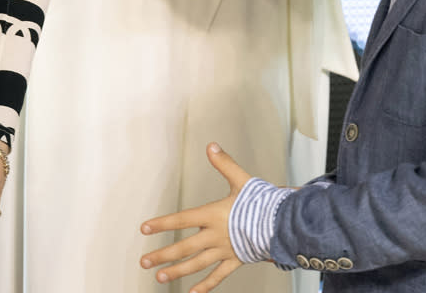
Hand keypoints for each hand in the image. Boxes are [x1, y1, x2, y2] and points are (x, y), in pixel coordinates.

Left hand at [140, 143, 250, 291]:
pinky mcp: (235, 260)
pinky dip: (205, 286)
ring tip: (160, 277)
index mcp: (213, 214)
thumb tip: (211, 146)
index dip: (162, 223)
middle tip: (144, 261)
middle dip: (163, 254)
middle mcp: (215, 235)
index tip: (144, 228)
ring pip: (196, 264)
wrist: (280, 223)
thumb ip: (224, 163)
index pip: (181, 219)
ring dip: (177, 271)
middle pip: (184, 247)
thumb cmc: (262, 201)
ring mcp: (224, 250)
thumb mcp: (241, 179)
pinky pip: (217, 276)